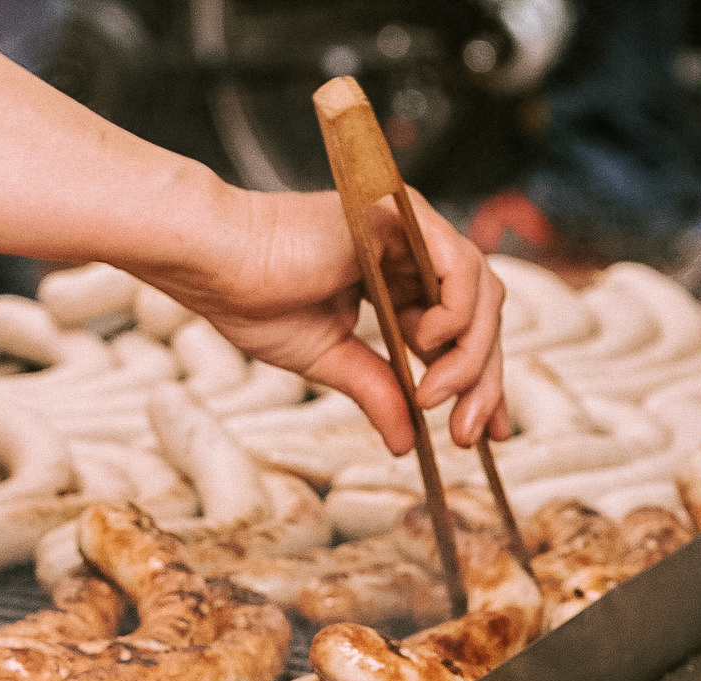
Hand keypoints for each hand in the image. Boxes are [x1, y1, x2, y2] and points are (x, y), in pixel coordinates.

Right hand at [132, 186, 507, 455]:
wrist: (217, 266)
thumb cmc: (253, 300)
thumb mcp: (330, 361)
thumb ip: (375, 391)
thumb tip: (405, 444)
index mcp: (392, 284)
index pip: (456, 333)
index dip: (478, 383)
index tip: (482, 432)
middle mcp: (408, 255)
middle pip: (480, 318)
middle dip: (482, 380)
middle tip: (466, 432)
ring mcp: (409, 233)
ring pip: (481, 295)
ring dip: (469, 355)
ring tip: (432, 396)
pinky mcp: (403, 217)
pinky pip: (461, 266)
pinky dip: (458, 312)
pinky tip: (430, 343)